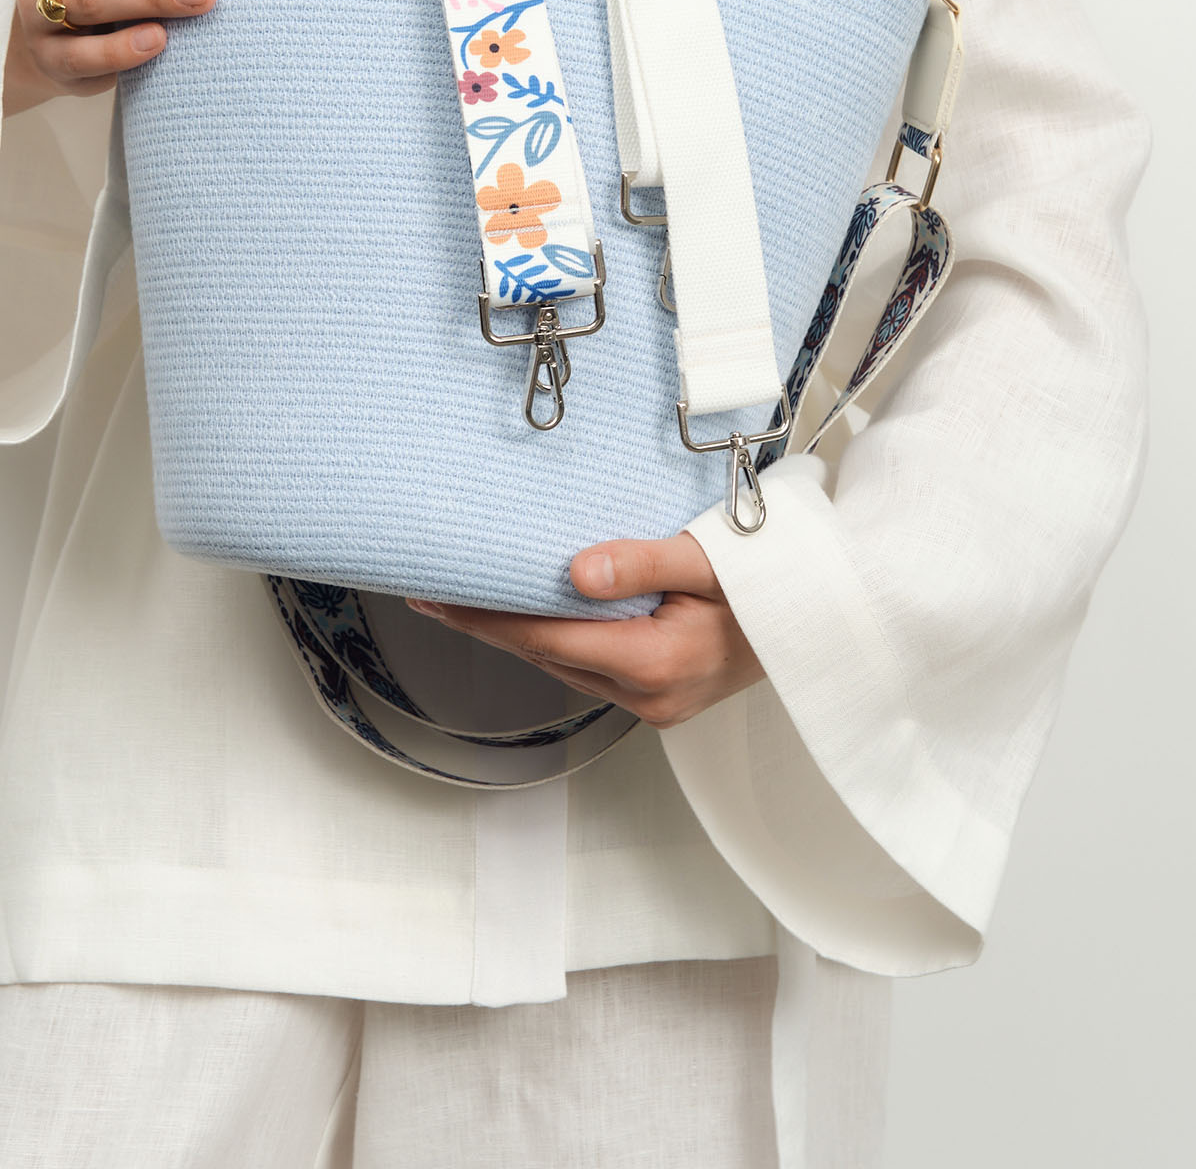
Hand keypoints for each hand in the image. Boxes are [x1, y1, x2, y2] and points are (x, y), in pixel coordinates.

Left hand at [405, 532, 763, 728]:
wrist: (828, 617)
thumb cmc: (775, 580)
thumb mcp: (711, 556)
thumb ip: (641, 561)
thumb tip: (573, 572)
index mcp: (659, 661)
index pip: (547, 637)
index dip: (485, 618)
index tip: (437, 596)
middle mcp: (652, 694)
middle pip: (546, 656)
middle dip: (487, 626)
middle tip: (431, 594)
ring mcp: (658, 703)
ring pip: (565, 666)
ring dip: (519, 635)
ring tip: (467, 600)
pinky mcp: (663, 698)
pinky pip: (592, 668)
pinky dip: (557, 641)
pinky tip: (532, 616)